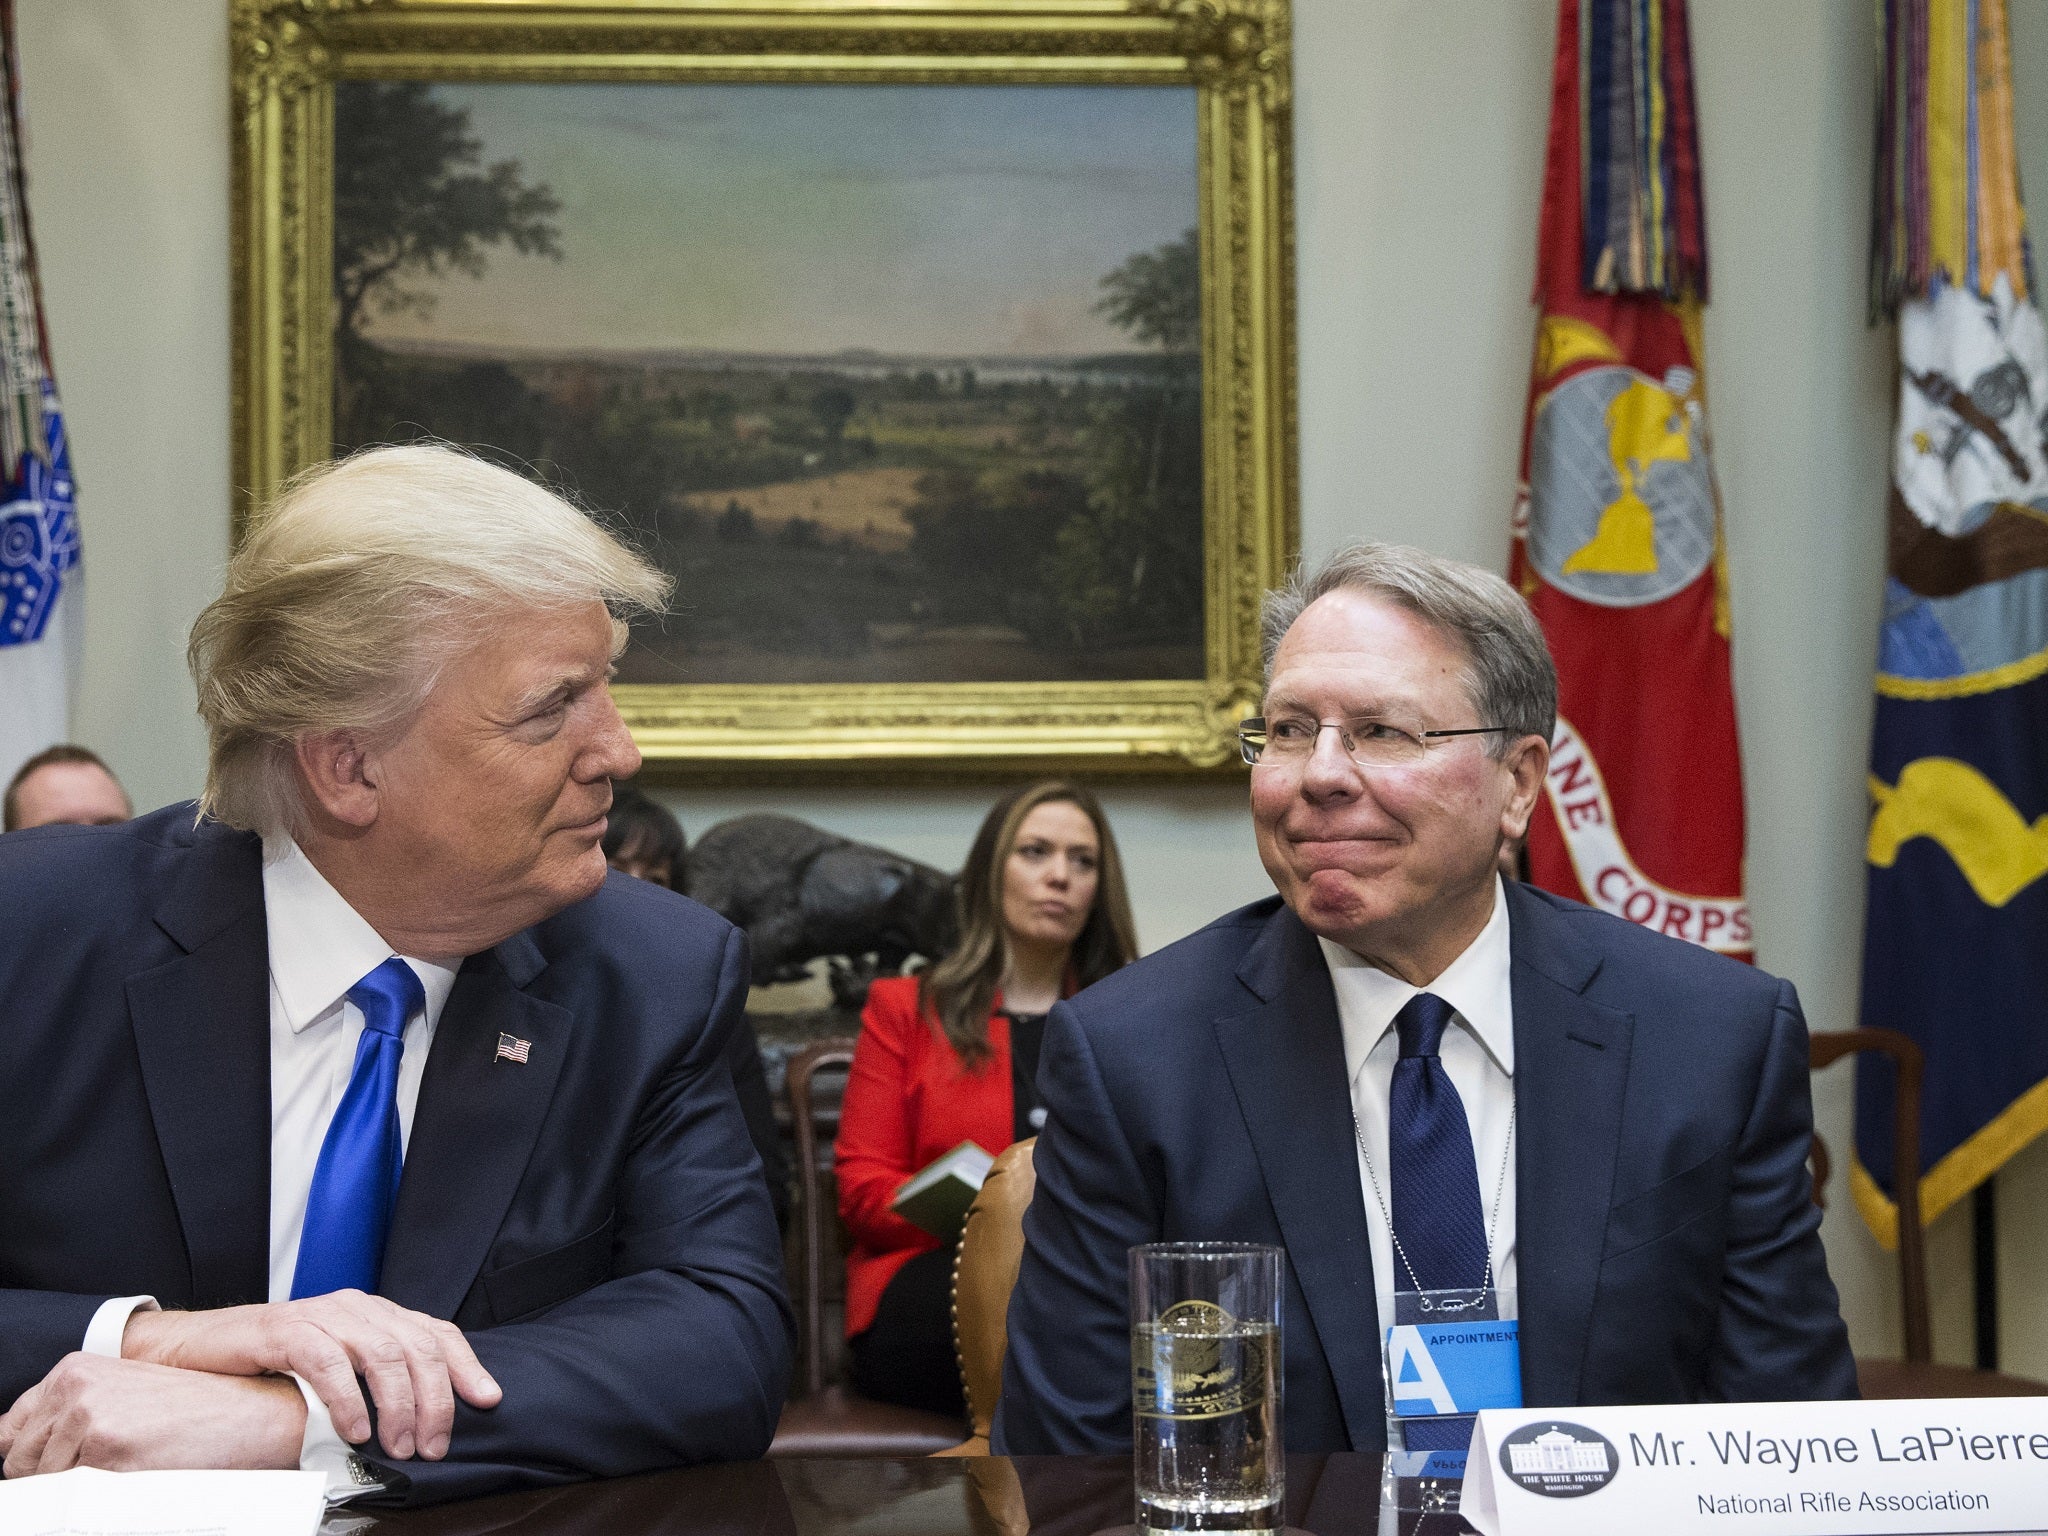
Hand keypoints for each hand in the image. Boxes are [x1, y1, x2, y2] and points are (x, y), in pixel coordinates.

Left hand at [0, 1353, 304, 1475]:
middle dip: (52, 1476)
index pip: (12, 1430)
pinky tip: (132, 1478)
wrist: (250, 1413)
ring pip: (45, 1485)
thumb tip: (21, 1448)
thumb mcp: (124, 1393)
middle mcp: (75, 1388)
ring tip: (126, 1470)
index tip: (51, 1467)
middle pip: (21, 1462)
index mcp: (75, 1370)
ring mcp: (89, 1418)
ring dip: (76, 1490)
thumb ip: (70, 1411)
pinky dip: (95, 1502)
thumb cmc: (196, 1408)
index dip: (31, 1457)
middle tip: (106, 1468)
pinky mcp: (107, 1451)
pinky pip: (72, 1500)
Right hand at [121, 1291, 500, 1460]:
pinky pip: (328, 1362)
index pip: (437, 1333)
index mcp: (377, 1313)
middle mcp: (357, 1307)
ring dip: (397, 1406)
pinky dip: (347, 1399)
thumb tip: (423, 1422)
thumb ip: (377, 1380)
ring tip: (398, 1446)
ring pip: (381, 1353)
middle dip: (434, 1400)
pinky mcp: (286, 1329)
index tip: (488, 1401)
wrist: (204, 1347)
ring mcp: (323, 1314)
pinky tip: (354, 1431)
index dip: (467, 1366)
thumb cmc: (275, 1363)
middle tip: (432, 1446)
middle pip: (416, 1348)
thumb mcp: (339, 1366)